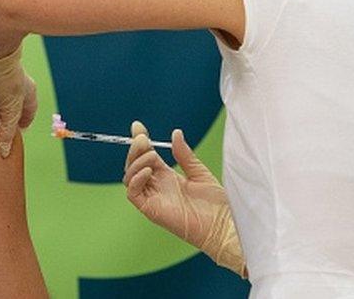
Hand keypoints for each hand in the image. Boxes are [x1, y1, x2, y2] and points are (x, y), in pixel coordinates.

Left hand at [0, 44, 36, 157]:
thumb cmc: (6, 77)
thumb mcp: (10, 108)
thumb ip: (6, 130)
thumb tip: (4, 152)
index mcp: (29, 94)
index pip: (27, 117)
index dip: (18, 129)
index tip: (6, 141)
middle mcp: (16, 87)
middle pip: (9, 109)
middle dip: (0, 121)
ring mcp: (0, 81)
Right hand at [123, 121, 246, 276]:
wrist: (223, 227)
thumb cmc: (216, 205)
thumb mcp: (200, 172)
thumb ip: (185, 155)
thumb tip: (175, 134)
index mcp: (167, 177)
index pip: (147, 156)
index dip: (140, 141)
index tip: (137, 126)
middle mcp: (157, 186)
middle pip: (135, 164)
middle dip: (135, 149)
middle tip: (142, 138)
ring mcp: (153, 198)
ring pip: (130, 177)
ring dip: (135, 162)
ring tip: (150, 154)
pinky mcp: (151, 210)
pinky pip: (133, 193)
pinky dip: (136, 179)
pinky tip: (148, 170)